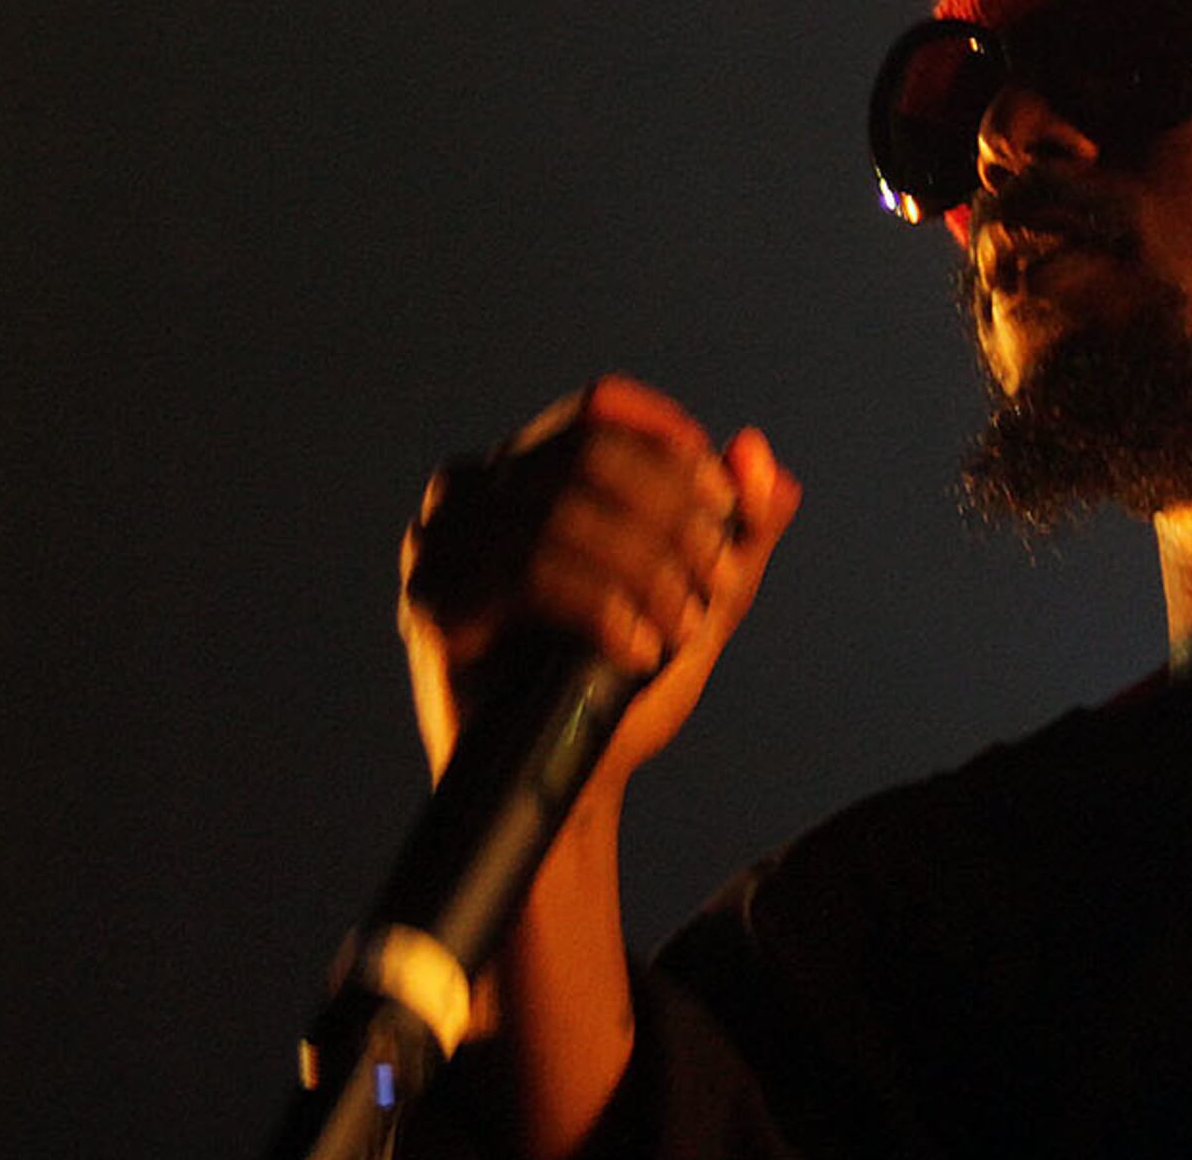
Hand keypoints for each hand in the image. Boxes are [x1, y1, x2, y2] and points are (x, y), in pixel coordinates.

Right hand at [398, 375, 801, 799]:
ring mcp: (443, 543)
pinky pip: (530, 573)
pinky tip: (637, 650)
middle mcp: (474, 489)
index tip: (724, 504)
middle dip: (671, 516)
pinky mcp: (433, 603)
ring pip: (563, 511)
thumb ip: (741, 527)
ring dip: (645, 569)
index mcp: (528, 468)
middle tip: (715, 582)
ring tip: (680, 628)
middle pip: (589, 453)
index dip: (671, 445)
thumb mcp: (702, 598)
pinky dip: (602, 608)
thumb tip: (757, 451)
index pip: (600, 409)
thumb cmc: (625, 683)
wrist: (572, 783)